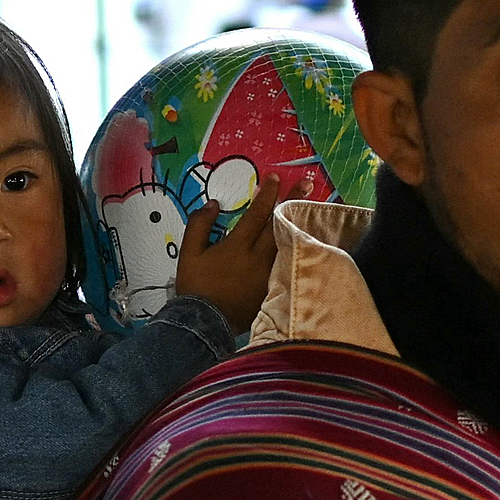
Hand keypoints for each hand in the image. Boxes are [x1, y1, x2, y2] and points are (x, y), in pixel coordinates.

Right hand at [174, 171, 303, 329]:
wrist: (205, 322)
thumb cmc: (196, 286)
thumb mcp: (188, 253)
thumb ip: (199, 224)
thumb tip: (214, 204)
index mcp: (238, 246)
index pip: (258, 213)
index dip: (267, 193)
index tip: (275, 177)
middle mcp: (259, 257)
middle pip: (281, 223)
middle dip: (294, 200)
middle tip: (308, 182)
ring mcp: (271, 273)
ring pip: (289, 242)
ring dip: (300, 222)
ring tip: (311, 207)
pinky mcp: (275, 287)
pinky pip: (289, 263)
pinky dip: (299, 248)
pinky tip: (306, 240)